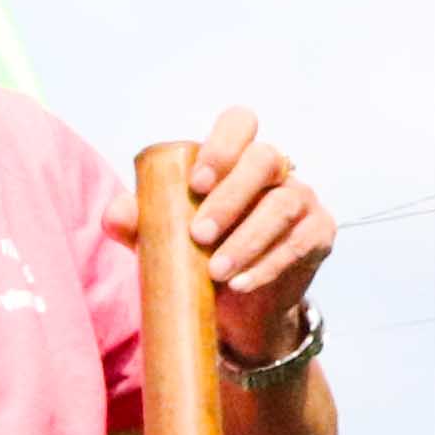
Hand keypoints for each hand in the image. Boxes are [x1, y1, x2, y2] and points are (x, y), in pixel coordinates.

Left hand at [108, 105, 335, 364]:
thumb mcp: (164, 241)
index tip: (196, 183)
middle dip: (229, 197)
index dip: (221, 146)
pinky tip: (241, 283)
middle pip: (264, 159)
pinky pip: (298, 242)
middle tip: (198, 236)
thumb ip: (141, 223)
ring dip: (247, 238)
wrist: (237, 311)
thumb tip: (115, 214)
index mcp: (235, 157)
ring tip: (217, 271)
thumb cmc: (199, 259)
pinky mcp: (318, 233)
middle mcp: (274, 169)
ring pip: (282, 204)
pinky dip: (267, 264)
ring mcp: (301, 198)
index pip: (239, 123)